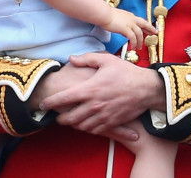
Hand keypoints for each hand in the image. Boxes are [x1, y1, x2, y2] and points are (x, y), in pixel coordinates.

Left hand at [38, 52, 165, 139]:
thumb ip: (87, 58)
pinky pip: (94, 131)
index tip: (43, 105)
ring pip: (80, 126)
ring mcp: (102, 116)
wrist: (147, 88)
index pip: (63, 99)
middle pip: (69, 118)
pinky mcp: (111, 122)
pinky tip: (86, 123)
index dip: (49, 103)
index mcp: (90, 89)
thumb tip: (71, 59)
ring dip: (73, 124)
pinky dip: (87, 128)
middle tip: (58, 116)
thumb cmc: (127, 72)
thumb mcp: (107, 60)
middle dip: (60, 119)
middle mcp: (93, 105)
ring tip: (71, 119)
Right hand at [105, 8, 156, 47]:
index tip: (150, 29)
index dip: (146, 25)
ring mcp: (130, 24)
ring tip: (139, 47)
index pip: (141, 21)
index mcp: (130, 16)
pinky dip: (134, 43)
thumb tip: (124, 29)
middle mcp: (132, 19)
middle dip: (150, 29)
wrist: (104, 14)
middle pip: (145, 24)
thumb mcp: (118, 17)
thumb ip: (123, 23)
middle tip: (155, 33)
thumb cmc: (107, 16)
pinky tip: (133, 47)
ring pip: (139, 34)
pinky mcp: (126, 29)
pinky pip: (133, 38)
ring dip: (140, 41)